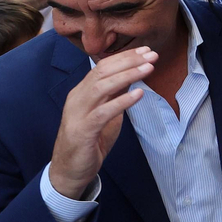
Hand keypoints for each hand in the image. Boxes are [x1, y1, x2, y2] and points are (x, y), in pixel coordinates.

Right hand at [51, 47, 155, 198]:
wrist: (70, 171)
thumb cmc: (90, 140)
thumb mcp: (106, 112)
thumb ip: (115, 94)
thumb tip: (132, 74)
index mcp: (82, 92)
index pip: (103, 66)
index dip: (125, 57)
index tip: (146, 50)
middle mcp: (77, 98)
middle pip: (102, 72)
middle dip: (129, 61)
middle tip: (152, 55)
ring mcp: (78, 114)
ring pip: (101, 87)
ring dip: (127, 75)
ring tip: (148, 69)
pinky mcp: (82, 131)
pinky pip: (103, 112)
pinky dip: (121, 101)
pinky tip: (138, 94)